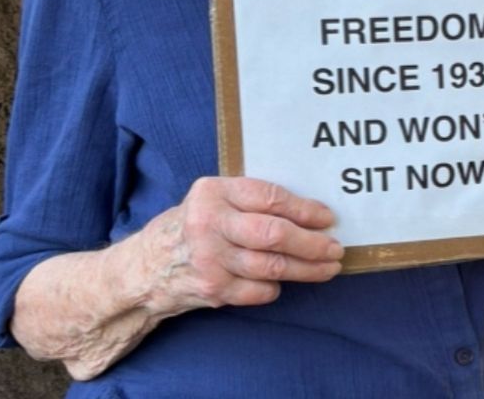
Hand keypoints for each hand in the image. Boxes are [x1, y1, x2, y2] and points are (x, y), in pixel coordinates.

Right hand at [140, 177, 343, 313]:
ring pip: (271, 266)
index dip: (304, 209)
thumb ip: (248, 199)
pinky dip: (275, 287)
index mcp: (214, 192)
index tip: (327, 218)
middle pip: (273, 234)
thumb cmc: (194, 225)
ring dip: (306, 269)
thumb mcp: (214, 198)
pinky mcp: (213, 288)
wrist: (148, 267)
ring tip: (327, 268)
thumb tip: (306, 211)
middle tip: (335, 249)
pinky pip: (258, 290)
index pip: (269, 198)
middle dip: (311, 243)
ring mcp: (211, 259)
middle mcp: (211, 223)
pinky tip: (284, 282)